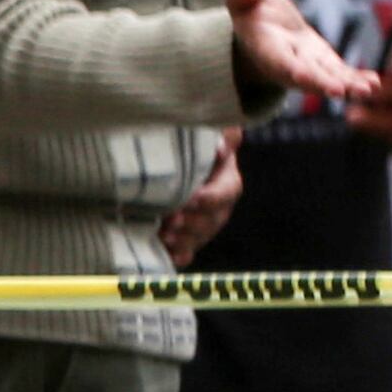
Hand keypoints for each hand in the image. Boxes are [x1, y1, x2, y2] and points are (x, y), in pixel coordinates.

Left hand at [156, 141, 242, 265]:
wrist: (168, 169)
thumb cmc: (189, 148)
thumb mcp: (204, 136)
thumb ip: (221, 136)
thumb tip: (223, 146)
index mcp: (227, 182)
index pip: (226, 192)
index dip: (210, 198)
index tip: (193, 199)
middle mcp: (218, 208)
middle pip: (212, 220)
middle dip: (193, 222)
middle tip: (172, 219)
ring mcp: (203, 228)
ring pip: (199, 238)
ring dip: (183, 239)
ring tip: (164, 234)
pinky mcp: (187, 241)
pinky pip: (186, 254)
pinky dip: (177, 255)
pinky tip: (166, 253)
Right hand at [224, 0, 369, 111]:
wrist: (263, 29)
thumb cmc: (250, 11)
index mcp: (264, 47)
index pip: (276, 59)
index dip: (288, 67)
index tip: (300, 75)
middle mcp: (286, 64)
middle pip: (304, 76)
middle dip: (321, 83)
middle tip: (339, 91)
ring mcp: (307, 66)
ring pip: (326, 78)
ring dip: (346, 85)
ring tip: (368, 89)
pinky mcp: (323, 64)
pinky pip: (340, 73)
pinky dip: (356, 78)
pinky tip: (374, 83)